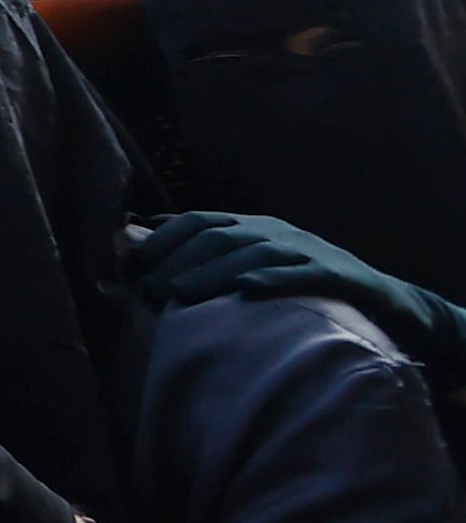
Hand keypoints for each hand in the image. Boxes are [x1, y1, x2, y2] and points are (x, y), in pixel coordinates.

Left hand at [138, 210, 465, 377]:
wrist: (385, 302)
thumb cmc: (304, 286)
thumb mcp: (256, 266)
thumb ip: (208, 255)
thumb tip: (145, 236)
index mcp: (255, 228)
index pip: (202, 221)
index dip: (167, 238)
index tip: (137, 261)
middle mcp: (278, 232)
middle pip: (221, 238)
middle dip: (182, 260)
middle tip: (151, 290)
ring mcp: (309, 251)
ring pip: (255, 255)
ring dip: (214, 273)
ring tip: (181, 294)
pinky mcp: (338, 276)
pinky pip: (303, 275)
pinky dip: (274, 279)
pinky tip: (247, 291)